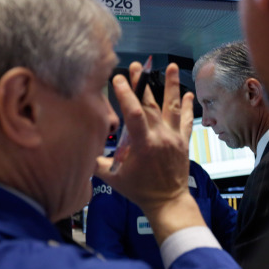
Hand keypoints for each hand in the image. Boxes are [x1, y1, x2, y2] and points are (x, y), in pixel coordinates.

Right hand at [95, 62, 200, 242]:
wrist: (168, 202)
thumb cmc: (140, 191)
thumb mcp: (114, 178)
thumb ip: (96, 162)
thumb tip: (80, 149)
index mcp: (143, 144)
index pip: (134, 113)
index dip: (126, 94)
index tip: (117, 78)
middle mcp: (160, 137)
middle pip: (150, 104)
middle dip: (142, 83)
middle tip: (136, 66)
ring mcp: (174, 137)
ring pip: (172, 106)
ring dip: (170, 86)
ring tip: (169, 66)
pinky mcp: (183, 141)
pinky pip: (185, 120)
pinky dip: (187, 106)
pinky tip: (188, 94)